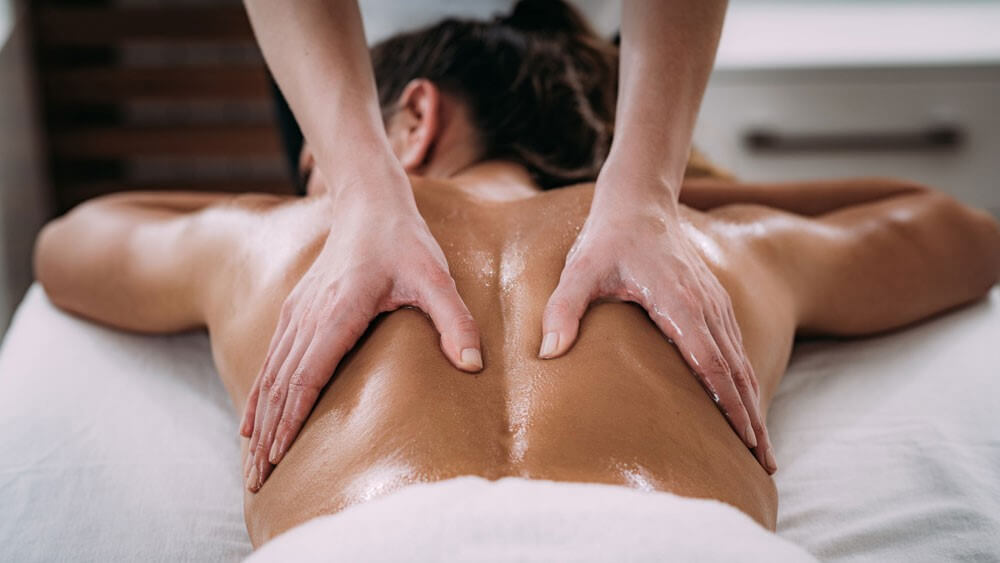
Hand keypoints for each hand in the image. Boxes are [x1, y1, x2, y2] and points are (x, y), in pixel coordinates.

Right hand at [241, 170, 482, 491]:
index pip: (306, 376)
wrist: (370, 204)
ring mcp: (297, 314)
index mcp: (338, 312)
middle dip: (267, 438)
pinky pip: (270, 361)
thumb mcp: (436, 278)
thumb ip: (455, 320)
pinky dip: (259, 395)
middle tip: (256, 483)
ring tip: (252, 466)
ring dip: (259, 423)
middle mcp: (308, 316)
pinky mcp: (295, 311)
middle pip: (279, 387)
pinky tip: (251, 422)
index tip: (277, 458)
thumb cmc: (405, 242)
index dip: (291, 420)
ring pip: (269, 377)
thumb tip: (473, 365)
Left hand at [539, 172, 775, 473]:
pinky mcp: (714, 302)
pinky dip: (745, 381)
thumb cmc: (607, 239)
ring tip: (763, 449)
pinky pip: (736, 348)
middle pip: (737, 373)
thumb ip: (562, 311)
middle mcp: (707, 307)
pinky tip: (746, 405)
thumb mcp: (579, 271)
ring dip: (754, 405)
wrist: (639, 201)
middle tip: (766, 465)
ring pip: (742, 363)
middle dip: (753, 420)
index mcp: (680, 303)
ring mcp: (715, 304)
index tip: (745, 441)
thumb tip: (548, 353)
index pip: (711, 364)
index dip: (729, 405)